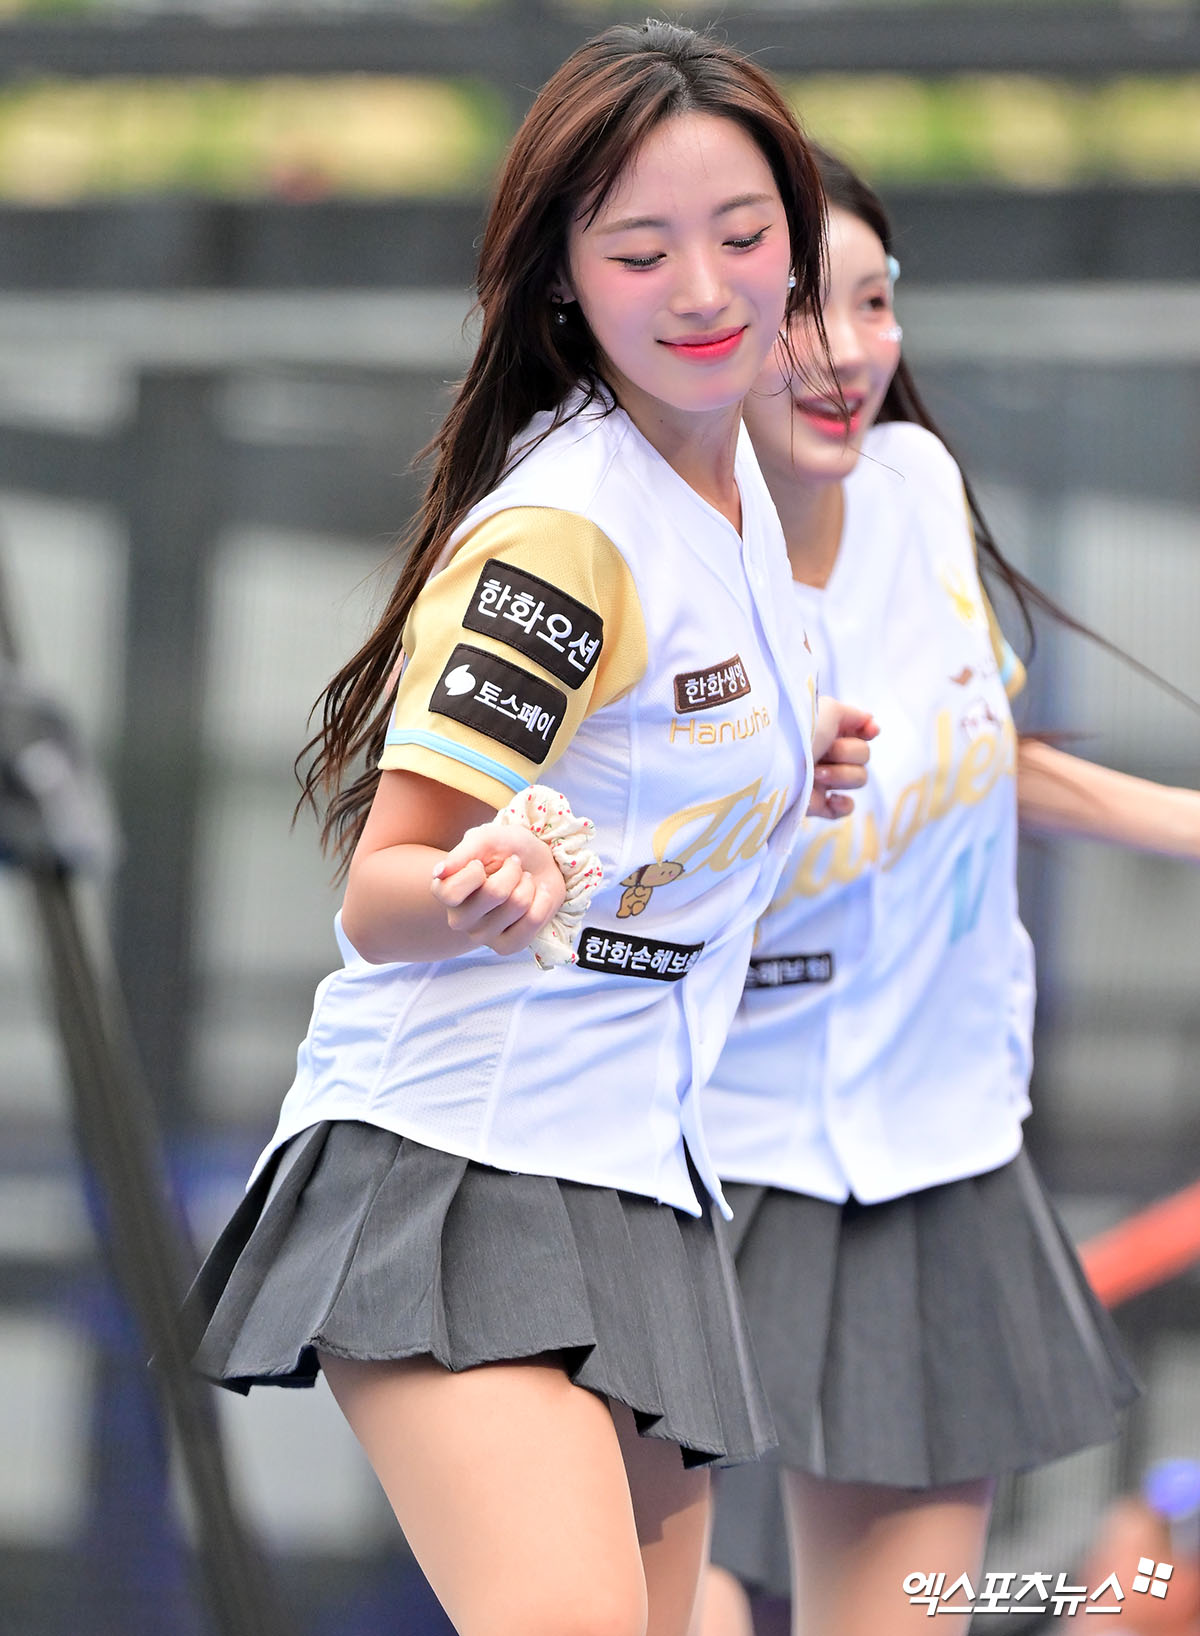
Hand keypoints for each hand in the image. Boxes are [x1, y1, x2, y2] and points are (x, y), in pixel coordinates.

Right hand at [431, 821, 566, 956]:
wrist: (539, 862)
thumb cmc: (507, 849)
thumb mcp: (486, 839)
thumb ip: (463, 852)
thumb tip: (438, 873)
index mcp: (445, 891)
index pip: (450, 892)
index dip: (474, 871)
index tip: (481, 862)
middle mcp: (459, 918)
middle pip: (494, 893)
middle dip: (512, 871)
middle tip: (513, 866)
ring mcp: (482, 936)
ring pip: (518, 904)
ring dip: (528, 884)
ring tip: (524, 880)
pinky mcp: (507, 946)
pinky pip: (533, 921)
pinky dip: (542, 901)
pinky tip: (537, 896)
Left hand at [809, 697, 878, 819]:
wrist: (771, 766)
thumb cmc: (797, 733)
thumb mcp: (827, 711)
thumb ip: (852, 714)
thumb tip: (870, 721)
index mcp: (827, 730)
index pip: (861, 731)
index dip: (869, 731)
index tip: (869, 731)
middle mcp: (827, 753)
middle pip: (864, 755)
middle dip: (848, 752)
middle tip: (824, 752)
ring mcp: (823, 780)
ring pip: (859, 779)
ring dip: (841, 775)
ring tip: (815, 774)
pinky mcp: (818, 804)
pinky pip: (846, 808)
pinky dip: (843, 804)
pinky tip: (830, 798)